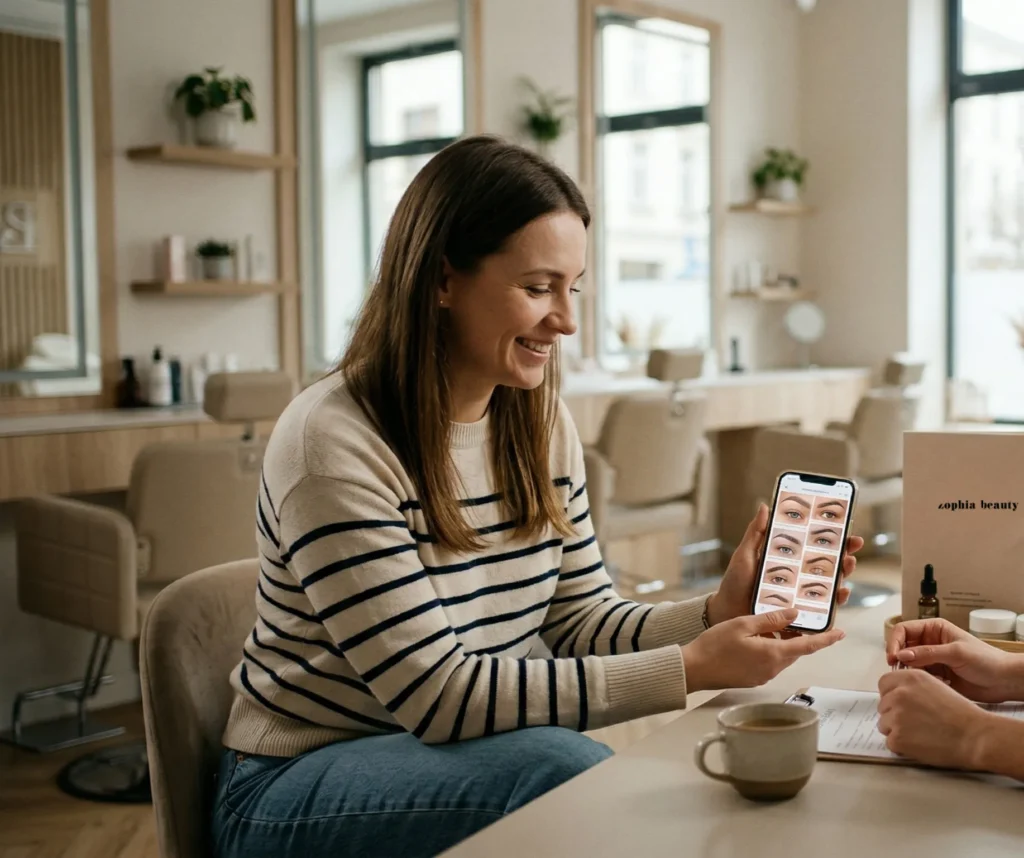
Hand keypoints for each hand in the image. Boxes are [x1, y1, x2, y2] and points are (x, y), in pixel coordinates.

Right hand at [682, 608, 843, 691]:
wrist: (694, 669)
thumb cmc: (715, 645)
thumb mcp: (743, 624)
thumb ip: (771, 619)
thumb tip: (794, 614)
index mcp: (774, 654)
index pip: (808, 646)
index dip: (827, 639)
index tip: (841, 633)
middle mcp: (773, 668)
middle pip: (795, 650)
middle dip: (800, 636)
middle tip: (799, 619)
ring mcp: (763, 676)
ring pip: (782, 656)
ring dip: (783, 642)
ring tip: (774, 625)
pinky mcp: (753, 679)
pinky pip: (770, 662)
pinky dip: (771, 649)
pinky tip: (757, 639)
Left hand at [706, 504, 863, 627]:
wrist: (728, 611)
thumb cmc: (735, 583)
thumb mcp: (745, 555)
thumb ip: (756, 533)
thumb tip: (764, 505)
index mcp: (788, 557)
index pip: (814, 543)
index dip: (832, 534)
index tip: (845, 524)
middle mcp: (799, 574)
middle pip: (829, 561)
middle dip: (845, 551)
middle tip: (852, 544)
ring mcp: (802, 592)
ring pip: (832, 581)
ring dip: (845, 572)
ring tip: (848, 563)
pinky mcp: (802, 610)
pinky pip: (825, 606)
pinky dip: (837, 599)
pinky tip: (841, 591)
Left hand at [877, 668, 993, 769]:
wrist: (976, 737)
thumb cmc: (961, 714)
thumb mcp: (935, 686)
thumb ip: (913, 687)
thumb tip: (896, 693)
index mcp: (909, 678)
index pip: (884, 684)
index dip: (891, 695)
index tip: (901, 704)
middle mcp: (899, 694)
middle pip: (883, 706)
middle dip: (895, 715)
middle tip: (917, 723)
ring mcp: (896, 716)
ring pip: (884, 725)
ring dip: (898, 731)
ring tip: (922, 734)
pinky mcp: (897, 738)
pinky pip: (891, 743)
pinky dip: (902, 746)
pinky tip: (921, 744)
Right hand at [888, 618, 1023, 703]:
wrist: (1004, 681)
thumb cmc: (986, 660)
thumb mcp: (955, 652)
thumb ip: (927, 653)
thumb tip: (901, 655)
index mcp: (934, 629)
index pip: (904, 630)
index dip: (894, 642)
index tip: (892, 657)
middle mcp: (930, 642)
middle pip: (903, 646)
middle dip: (898, 657)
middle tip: (897, 669)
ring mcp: (932, 659)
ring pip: (908, 662)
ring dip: (908, 670)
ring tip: (914, 678)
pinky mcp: (936, 675)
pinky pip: (918, 675)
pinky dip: (917, 680)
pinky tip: (926, 684)